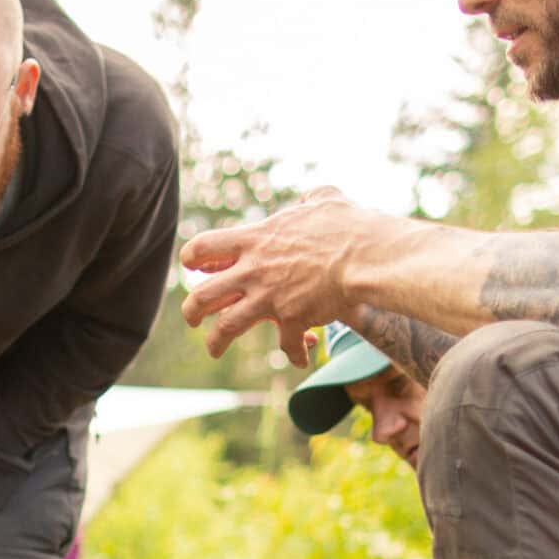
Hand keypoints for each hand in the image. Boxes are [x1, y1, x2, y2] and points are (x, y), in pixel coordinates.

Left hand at [178, 187, 372, 362]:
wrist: (366, 256)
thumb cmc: (349, 225)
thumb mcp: (324, 200)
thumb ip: (309, 200)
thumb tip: (311, 199)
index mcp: (254, 240)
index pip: (203, 247)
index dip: (191, 257)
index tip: (192, 267)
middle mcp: (254, 270)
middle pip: (203, 295)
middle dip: (191, 310)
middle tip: (192, 317)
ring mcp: (270, 297)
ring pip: (226, 326)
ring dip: (215, 341)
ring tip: (213, 348)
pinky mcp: (292, 319)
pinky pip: (285, 345)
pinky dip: (294, 354)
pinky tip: (302, 359)